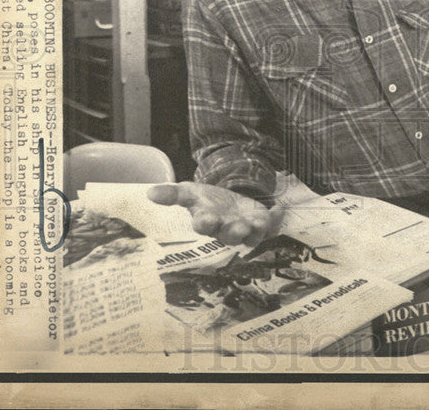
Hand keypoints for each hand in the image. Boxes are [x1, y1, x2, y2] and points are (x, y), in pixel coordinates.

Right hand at [147, 181, 283, 246]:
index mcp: (207, 222)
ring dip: (256, 230)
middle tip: (239, 229)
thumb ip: (172, 193)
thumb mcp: (189, 192)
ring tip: (260, 222)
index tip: (205, 220)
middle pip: (230, 235)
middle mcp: (226, 230)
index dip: (205, 223)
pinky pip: (271, 227)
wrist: (227, 199)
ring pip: (252, 236)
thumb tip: (150, 193)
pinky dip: (276, 220)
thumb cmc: (205, 200)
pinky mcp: (261, 225)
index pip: (204, 225)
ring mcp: (245, 229)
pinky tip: (278, 208)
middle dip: (234, 232)